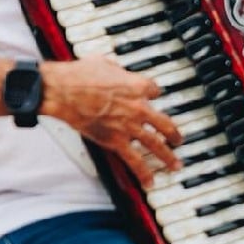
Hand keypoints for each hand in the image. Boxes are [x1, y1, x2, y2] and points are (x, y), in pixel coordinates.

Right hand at [41, 57, 182, 186]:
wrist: (65, 92)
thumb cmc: (80, 76)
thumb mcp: (104, 63)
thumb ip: (115, 70)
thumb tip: (113, 70)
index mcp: (138, 85)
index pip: (155, 91)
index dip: (154, 95)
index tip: (153, 98)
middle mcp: (140, 107)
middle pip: (165, 122)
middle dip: (173, 133)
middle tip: (178, 139)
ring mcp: (130, 126)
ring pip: (155, 144)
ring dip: (167, 156)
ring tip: (175, 164)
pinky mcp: (116, 141)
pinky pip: (134, 160)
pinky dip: (143, 172)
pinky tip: (150, 181)